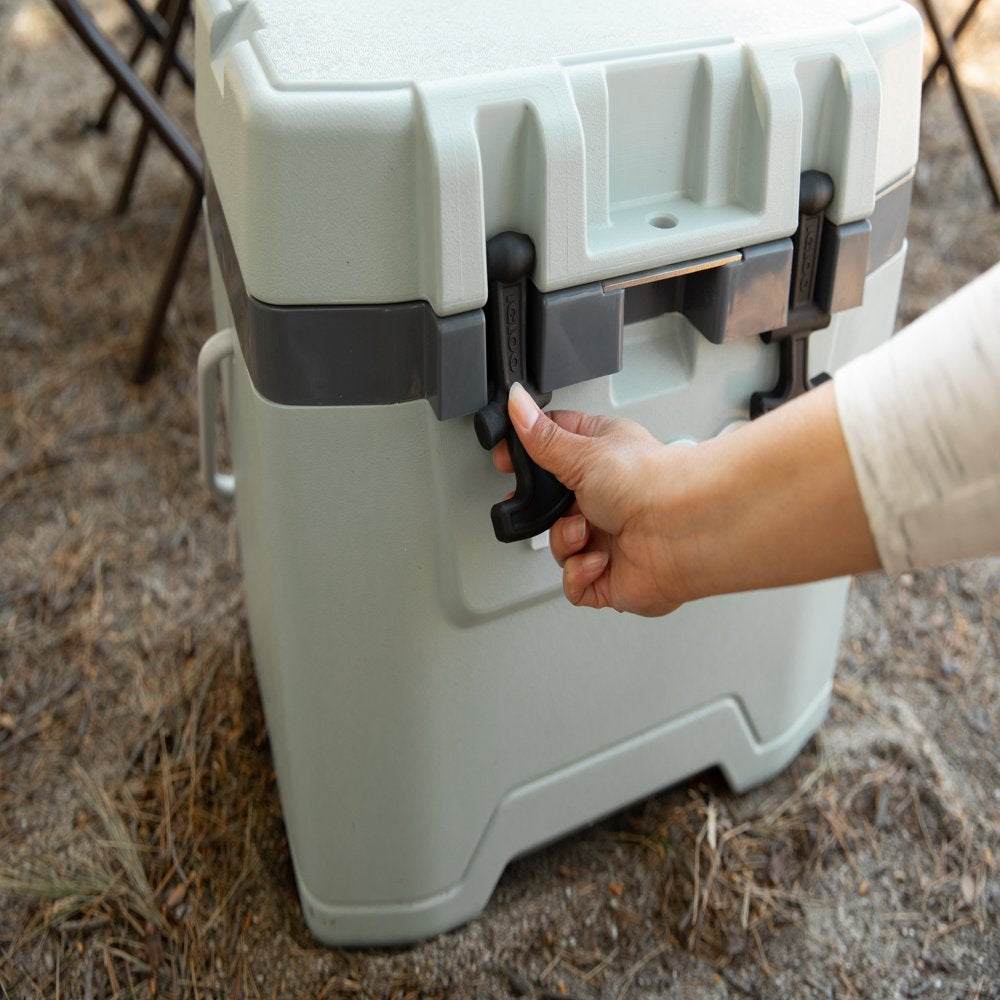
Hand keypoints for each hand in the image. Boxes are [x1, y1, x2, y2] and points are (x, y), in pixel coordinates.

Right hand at [495, 380, 879, 615]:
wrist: (682, 530)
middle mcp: (606, 498)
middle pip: (552, 506)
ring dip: (566, 542)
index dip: (527, 456)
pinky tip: (599, 560)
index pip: (554, 450)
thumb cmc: (650, 483)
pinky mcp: (612, 577)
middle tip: (544, 507)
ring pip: (560, 547)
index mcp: (602, 458)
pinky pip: (576, 585)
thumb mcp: (582, 452)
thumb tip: (517, 403)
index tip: (507, 461)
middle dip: (543, 511)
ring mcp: (609, 538)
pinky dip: (581, 575)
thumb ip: (540, 436)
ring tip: (585, 532)